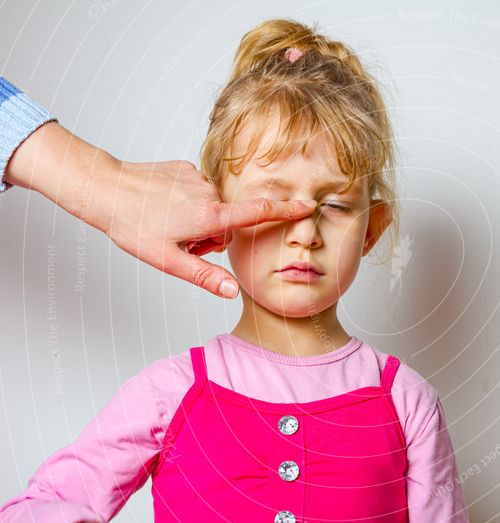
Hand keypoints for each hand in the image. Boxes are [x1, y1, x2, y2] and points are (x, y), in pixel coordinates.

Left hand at [5, 122, 317, 298]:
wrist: (104, 188)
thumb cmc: (133, 226)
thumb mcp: (168, 260)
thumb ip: (205, 275)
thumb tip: (232, 291)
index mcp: (210, 217)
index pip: (259, 214)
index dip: (286, 212)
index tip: (308, 206)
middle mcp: (209, 194)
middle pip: (227, 221)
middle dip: (211, 234)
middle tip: (180, 240)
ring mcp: (197, 178)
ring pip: (211, 206)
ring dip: (197, 218)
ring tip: (168, 222)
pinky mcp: (185, 167)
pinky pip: (196, 190)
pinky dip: (186, 200)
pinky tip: (163, 204)